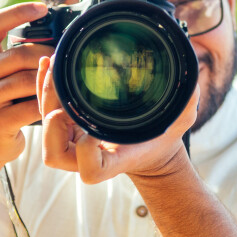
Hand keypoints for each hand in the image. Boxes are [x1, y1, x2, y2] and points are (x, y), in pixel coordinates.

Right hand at [0, 2, 52, 165]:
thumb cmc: (1, 107)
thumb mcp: (3, 77)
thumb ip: (14, 58)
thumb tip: (47, 37)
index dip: (16, 15)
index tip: (42, 8)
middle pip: (17, 55)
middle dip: (47, 55)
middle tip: (63, 58)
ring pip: (25, 81)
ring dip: (50, 81)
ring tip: (64, 81)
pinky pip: (29, 108)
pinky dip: (47, 103)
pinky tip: (56, 103)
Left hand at [38, 55, 199, 182]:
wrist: (149, 146)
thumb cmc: (162, 136)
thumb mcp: (179, 122)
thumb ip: (186, 106)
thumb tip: (190, 85)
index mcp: (116, 160)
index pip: (91, 171)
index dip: (86, 155)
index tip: (93, 134)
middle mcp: (90, 156)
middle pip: (56, 149)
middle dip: (54, 120)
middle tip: (61, 88)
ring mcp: (77, 141)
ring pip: (47, 130)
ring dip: (45, 99)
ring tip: (53, 68)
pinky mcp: (72, 125)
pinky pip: (49, 113)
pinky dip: (44, 90)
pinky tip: (49, 65)